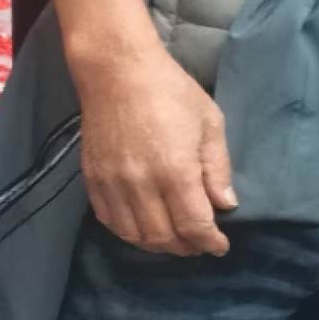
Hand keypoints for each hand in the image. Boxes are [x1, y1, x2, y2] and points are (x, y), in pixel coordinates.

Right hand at [76, 45, 236, 255]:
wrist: (117, 72)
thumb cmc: (171, 91)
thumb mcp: (209, 123)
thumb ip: (217, 168)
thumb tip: (225, 204)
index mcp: (175, 171)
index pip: (194, 225)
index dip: (210, 242)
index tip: (220, 245)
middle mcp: (141, 185)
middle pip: (164, 236)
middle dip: (186, 247)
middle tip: (199, 243)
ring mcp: (113, 185)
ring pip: (135, 235)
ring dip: (157, 244)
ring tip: (173, 239)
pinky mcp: (93, 181)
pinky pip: (110, 221)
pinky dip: (128, 232)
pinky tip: (143, 228)